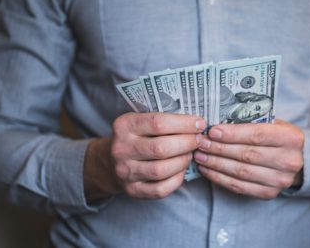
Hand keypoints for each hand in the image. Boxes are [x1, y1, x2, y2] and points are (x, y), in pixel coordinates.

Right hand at [84, 113, 205, 199]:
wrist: (110, 162)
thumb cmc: (135, 138)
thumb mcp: (141, 122)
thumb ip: (164, 120)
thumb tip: (197, 124)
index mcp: (124, 126)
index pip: (158, 123)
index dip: (184, 124)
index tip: (199, 124)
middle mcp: (121, 149)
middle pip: (161, 148)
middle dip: (187, 143)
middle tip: (198, 140)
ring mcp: (125, 172)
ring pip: (161, 170)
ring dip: (183, 161)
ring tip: (189, 154)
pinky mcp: (132, 190)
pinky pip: (160, 189)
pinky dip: (177, 179)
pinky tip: (181, 170)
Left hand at [194, 120, 303, 198]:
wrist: (295, 160)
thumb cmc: (277, 137)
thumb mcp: (272, 124)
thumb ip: (251, 123)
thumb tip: (217, 124)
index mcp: (291, 138)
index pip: (257, 135)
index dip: (232, 134)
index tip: (212, 131)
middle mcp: (289, 161)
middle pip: (247, 155)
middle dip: (219, 148)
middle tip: (201, 143)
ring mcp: (279, 180)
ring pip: (240, 172)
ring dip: (216, 164)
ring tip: (200, 155)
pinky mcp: (269, 193)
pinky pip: (239, 186)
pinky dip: (219, 178)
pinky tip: (207, 169)